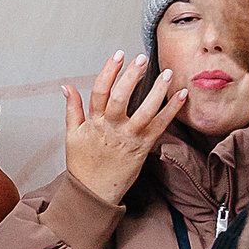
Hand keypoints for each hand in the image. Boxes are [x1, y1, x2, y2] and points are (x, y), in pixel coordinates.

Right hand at [62, 51, 187, 204]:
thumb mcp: (72, 134)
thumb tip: (67, 86)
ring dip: (157, 91)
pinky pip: (160, 126)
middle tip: (142, 58)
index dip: (109, 71)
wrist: (93, 193)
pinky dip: (171, 110)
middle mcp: (112, 128)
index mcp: (94, 122)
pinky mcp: (143, 147)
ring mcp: (129, 137)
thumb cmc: (83, 164)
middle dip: (131, 77)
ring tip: (167, 73)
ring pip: (144, 111)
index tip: (118, 55)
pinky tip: (181, 95)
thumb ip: (72, 108)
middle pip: (121, 98)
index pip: (99, 91)